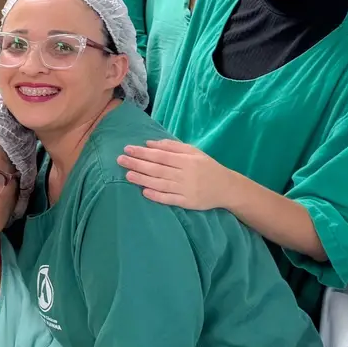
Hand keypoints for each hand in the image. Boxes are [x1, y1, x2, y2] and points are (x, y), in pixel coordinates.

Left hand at [117, 140, 233, 210]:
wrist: (227, 187)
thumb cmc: (206, 167)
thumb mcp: (193, 151)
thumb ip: (171, 146)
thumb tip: (148, 143)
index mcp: (187, 160)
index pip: (160, 156)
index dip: (143, 152)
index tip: (127, 149)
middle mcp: (186, 174)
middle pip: (157, 169)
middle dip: (137, 164)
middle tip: (120, 160)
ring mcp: (186, 189)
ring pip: (161, 184)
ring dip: (143, 179)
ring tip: (127, 174)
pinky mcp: (188, 202)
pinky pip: (170, 199)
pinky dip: (157, 196)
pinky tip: (144, 192)